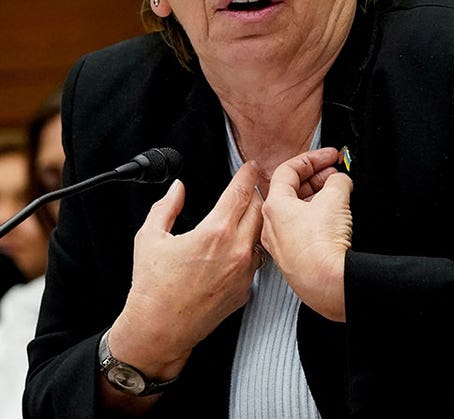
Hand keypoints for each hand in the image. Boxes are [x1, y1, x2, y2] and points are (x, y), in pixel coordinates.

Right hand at [109, 162, 264, 380]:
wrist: (159, 329)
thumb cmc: (151, 287)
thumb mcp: (149, 238)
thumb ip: (166, 207)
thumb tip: (178, 189)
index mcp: (214, 233)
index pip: (241, 192)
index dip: (247, 175)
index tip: (250, 166)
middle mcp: (236, 250)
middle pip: (260, 210)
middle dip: (257, 194)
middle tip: (250, 187)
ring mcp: (245, 272)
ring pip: (262, 235)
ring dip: (256, 221)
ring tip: (245, 215)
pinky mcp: (247, 289)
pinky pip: (256, 260)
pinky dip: (250, 248)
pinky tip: (238, 246)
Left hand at [260, 147, 351, 321]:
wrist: (326, 283)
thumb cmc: (320, 246)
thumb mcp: (336, 198)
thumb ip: (338, 181)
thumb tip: (340, 181)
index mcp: (274, 205)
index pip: (288, 170)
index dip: (312, 159)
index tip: (329, 156)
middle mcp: (271, 225)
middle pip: (291, 191)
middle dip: (316, 178)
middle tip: (335, 173)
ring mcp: (280, 244)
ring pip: (296, 212)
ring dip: (317, 198)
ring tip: (338, 195)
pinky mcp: (292, 259)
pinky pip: (301, 231)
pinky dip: (316, 219)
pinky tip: (333, 220)